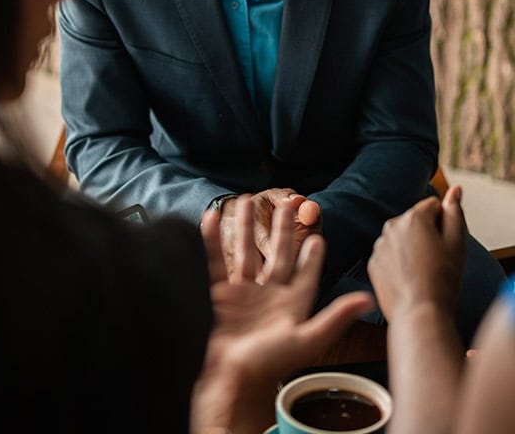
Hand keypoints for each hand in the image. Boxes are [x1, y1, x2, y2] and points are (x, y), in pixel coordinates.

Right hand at [193, 196, 373, 433]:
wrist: (229, 378)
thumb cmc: (270, 364)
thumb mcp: (307, 340)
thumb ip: (335, 318)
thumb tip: (367, 300)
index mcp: (291, 305)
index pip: (306, 275)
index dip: (313, 257)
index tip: (318, 237)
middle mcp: (268, 295)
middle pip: (277, 255)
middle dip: (283, 230)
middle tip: (288, 204)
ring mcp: (242, 293)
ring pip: (246, 251)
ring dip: (247, 226)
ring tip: (249, 200)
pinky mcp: (218, 293)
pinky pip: (215, 259)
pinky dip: (212, 238)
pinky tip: (213, 217)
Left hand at [368, 185, 466, 322]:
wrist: (419, 312)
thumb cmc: (442, 279)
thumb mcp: (457, 243)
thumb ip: (455, 212)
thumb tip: (454, 189)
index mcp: (412, 218)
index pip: (433, 206)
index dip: (444, 224)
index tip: (446, 244)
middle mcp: (390, 226)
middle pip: (415, 222)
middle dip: (427, 235)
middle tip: (437, 261)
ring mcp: (379, 244)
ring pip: (401, 239)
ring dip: (412, 248)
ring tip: (423, 272)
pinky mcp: (373, 262)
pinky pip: (390, 255)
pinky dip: (399, 263)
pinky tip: (409, 279)